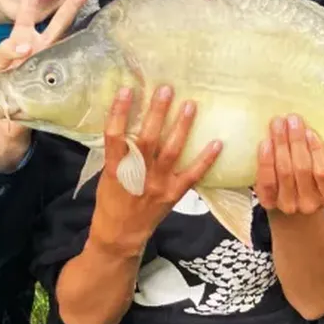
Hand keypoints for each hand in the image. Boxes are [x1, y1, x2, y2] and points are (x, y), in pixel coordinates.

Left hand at [0, 0, 92, 170]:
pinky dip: (83, 50)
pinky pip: (71, 63)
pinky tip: (97, 38)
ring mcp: (51, 65)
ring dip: (77, 15)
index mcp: (18, 44)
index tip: (29, 35)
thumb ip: (4, 55)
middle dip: (68, 2)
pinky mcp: (59, 82)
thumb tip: (27, 43)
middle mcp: (39, 50)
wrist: (4, 133)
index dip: (30, 6)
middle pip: (54, 20)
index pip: (25, 15)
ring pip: (67, 36)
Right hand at [88, 85, 221, 254]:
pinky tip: (217, 143)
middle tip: (166, 89)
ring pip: (171, 151)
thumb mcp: (107, 174)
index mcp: (116, 168)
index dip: (119, 112)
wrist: (121, 233)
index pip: (115, 135)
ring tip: (190, 105)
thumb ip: (119, 151)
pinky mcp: (174, 194)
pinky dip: (206, 159)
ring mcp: (158, 184)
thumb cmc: (111, 200)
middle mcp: (138, 174)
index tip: (126, 90)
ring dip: (182, 127)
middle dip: (157, 112)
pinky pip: (193, 174)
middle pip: (148, 138)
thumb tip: (130, 120)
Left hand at [255, 115, 323, 217]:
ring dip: (280, 144)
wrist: (290, 210)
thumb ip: (320, 157)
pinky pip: (267, 180)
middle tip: (292, 119)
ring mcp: (288, 205)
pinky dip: (266, 160)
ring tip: (278, 124)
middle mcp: (310, 204)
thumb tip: (306, 126)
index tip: (309, 131)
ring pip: (284, 171)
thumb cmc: (309, 183)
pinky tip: (266, 143)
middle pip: (302, 169)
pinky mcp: (268, 203)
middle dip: (296, 141)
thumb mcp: (323, 176)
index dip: (317, 151)